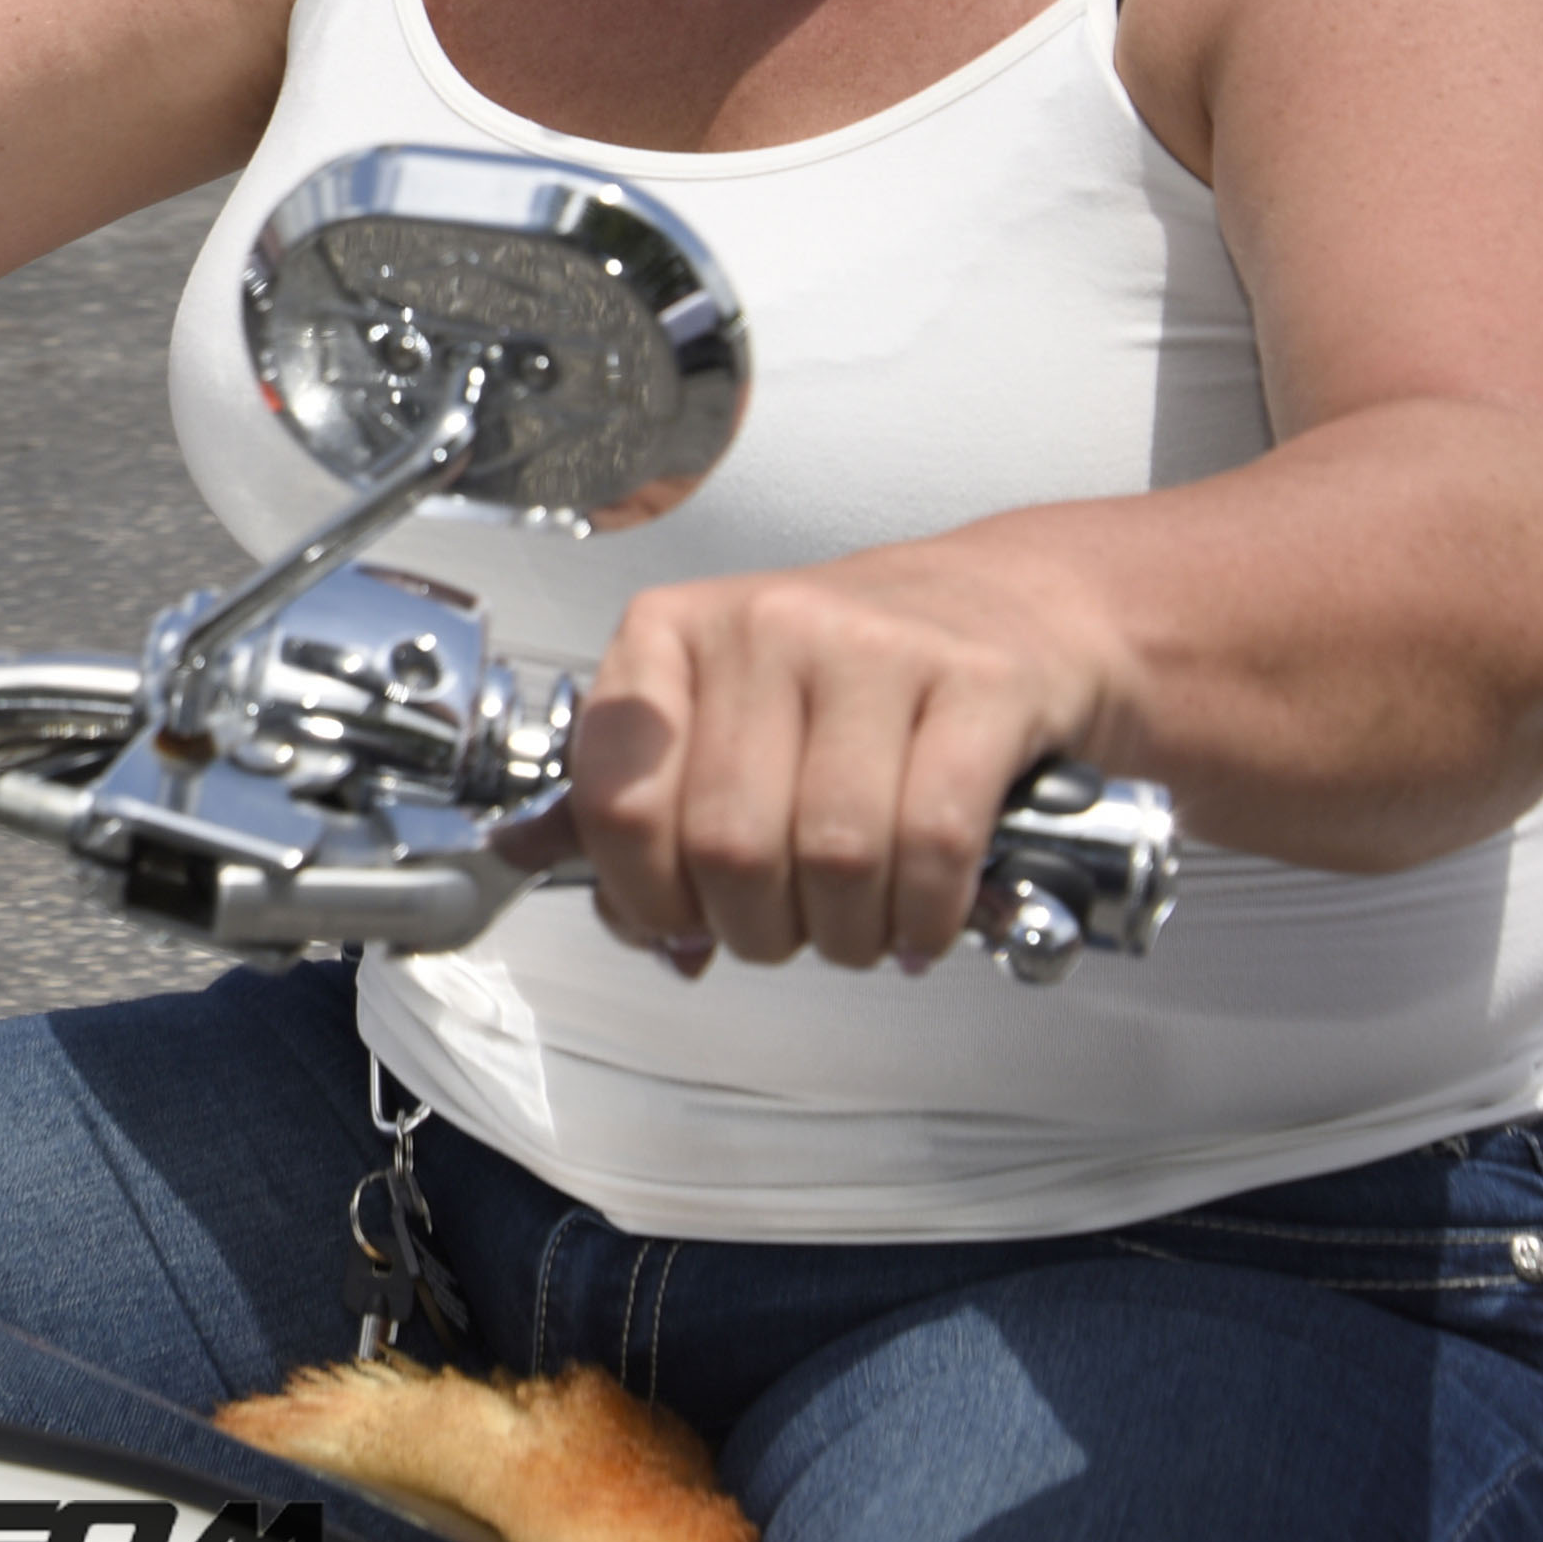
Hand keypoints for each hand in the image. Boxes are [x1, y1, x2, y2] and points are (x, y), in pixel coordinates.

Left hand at [491, 548, 1125, 973]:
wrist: (1011, 607)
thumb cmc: (852, 678)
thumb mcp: (721, 710)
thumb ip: (635, 794)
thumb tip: (531, 860)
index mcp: (673, 635)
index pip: (616, 799)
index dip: (642, 895)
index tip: (676, 923)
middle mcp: (765, 625)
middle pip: (728, 845)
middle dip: (755, 930)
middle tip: (782, 933)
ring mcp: (875, 647)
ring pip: (834, 854)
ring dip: (846, 934)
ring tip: (857, 927)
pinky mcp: (978, 686)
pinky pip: (935, 841)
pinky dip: (924, 914)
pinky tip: (921, 918)